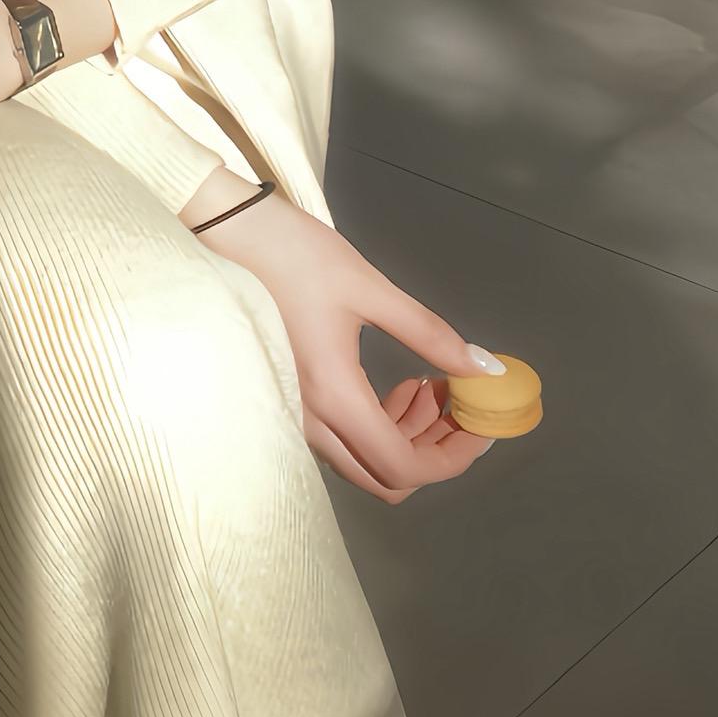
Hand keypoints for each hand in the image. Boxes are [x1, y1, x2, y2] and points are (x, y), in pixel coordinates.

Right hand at [197, 194, 498, 503]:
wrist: (232, 237)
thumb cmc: (300, 258)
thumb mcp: (371, 288)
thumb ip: (429, 333)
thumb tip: (484, 369)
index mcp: (336, 398)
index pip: (404, 468)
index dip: (452, 458)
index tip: (482, 426)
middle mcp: (314, 423)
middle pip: (387, 478)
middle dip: (436, 449)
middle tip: (460, 401)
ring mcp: (299, 418)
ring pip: (368, 462)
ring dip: (411, 436)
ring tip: (433, 383)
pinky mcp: (294, 404)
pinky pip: (348, 441)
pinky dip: (385, 425)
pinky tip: (401, 383)